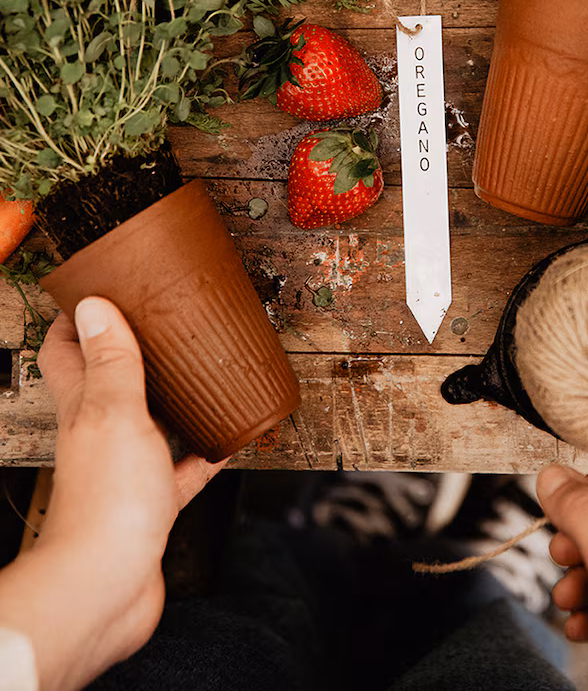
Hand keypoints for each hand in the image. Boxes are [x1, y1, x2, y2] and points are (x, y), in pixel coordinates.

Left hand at [0, 297, 226, 690]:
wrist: (106, 588)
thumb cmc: (106, 503)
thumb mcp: (115, 414)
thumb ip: (112, 363)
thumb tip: (94, 304)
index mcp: (83, 407)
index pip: (66, 352)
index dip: (77, 319)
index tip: (103, 288)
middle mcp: (100, 434)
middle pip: (109, 382)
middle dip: (132, 352)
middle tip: (166, 323)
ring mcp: (126, 469)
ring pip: (151, 422)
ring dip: (174, 399)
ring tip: (205, 372)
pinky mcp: (152, 503)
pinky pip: (184, 469)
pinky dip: (206, 453)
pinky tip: (232, 440)